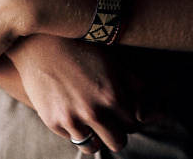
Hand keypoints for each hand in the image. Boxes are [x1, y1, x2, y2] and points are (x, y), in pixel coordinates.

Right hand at [9, 34, 139, 153]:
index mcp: (112, 96)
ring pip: (94, 146)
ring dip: (97, 135)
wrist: (41, 46)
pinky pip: (73, 138)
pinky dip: (76, 130)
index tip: (123, 112)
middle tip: (111, 121)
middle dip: (117, 132)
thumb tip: (151, 114)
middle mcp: (93, 111)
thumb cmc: (82, 50)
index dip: (130, 118)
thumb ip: (135, 87)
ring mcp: (72, 119)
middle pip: (118, 142)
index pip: (133, 124)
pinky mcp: (53, 122)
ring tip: (92, 119)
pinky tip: (73, 111)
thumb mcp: (113, 63)